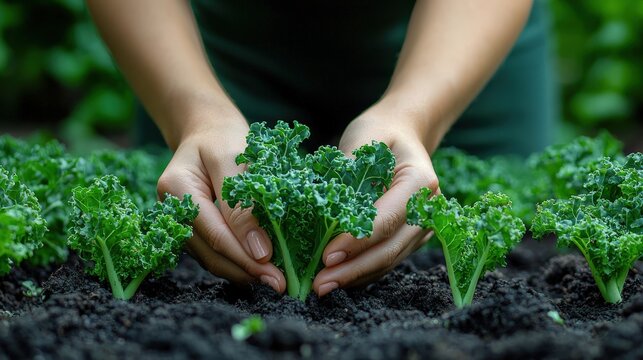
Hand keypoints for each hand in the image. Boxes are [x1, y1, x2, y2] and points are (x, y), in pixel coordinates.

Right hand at [156, 119, 285, 292]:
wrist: (208, 129)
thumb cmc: (223, 137)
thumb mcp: (234, 158)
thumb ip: (242, 203)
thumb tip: (259, 250)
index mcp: (176, 189)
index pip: (214, 233)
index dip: (244, 256)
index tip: (274, 271)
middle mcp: (172, 212)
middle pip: (211, 252)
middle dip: (246, 270)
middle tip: (280, 284)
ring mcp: (181, 223)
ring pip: (212, 258)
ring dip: (243, 271)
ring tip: (274, 280)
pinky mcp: (195, 230)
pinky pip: (215, 252)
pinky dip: (238, 262)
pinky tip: (261, 267)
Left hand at [312, 111, 438, 295]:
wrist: (402, 135)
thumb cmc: (379, 134)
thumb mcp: (364, 137)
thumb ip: (349, 165)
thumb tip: (325, 199)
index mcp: (420, 182)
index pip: (387, 219)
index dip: (357, 240)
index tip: (327, 255)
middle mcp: (429, 210)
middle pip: (390, 248)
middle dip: (353, 269)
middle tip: (319, 284)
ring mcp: (422, 228)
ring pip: (388, 260)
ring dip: (355, 276)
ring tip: (322, 287)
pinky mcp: (410, 239)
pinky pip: (385, 260)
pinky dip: (361, 272)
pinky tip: (336, 280)